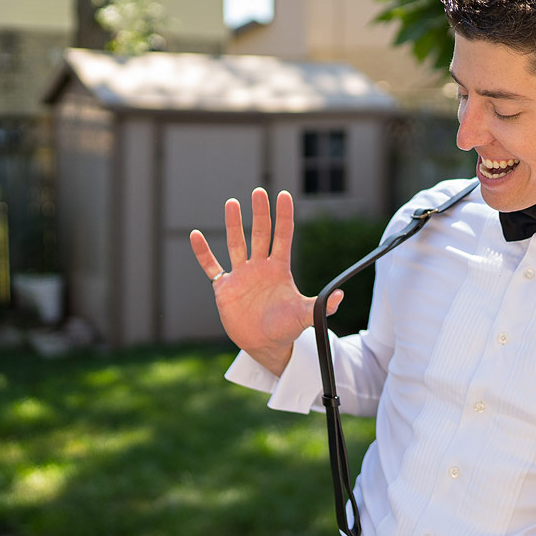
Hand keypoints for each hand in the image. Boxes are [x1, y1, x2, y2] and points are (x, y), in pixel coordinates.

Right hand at [189, 188, 342, 375]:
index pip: (283, 236)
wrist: (265, 344)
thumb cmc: (286, 327)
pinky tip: (195, 236)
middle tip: (259, 192)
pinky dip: (202, 253)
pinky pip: (211, 266)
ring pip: (236, 244)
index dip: (284, 216)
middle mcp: (260, 267)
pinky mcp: (224, 287)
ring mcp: (241, 275)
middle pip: (260, 234)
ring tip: (232, 203)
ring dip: (233, 225)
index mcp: (279, 268)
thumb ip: (321, 306)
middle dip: (260, 213)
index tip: (284, 195)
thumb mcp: (305, 315)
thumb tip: (340, 297)